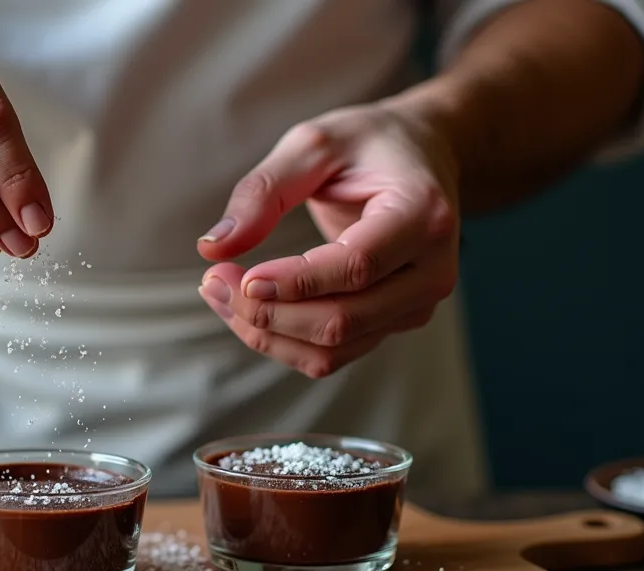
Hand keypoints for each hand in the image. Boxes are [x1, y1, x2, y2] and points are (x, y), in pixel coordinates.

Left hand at [196, 101, 460, 377]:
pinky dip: (281, 339)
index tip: (237, 276)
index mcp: (422, 214)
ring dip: (266, 332)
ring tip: (219, 293)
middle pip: (342, 320)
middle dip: (266, 312)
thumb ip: (263, 191)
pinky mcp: (394, 322)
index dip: (292, 282)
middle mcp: (431, 270)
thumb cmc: (367, 144)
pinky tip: (247, 307)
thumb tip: (212, 249)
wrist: (424, 155)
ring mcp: (416, 304)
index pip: (355, 267)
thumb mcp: (313, 144)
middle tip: (211, 281)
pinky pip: (333, 352)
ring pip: (333, 348)